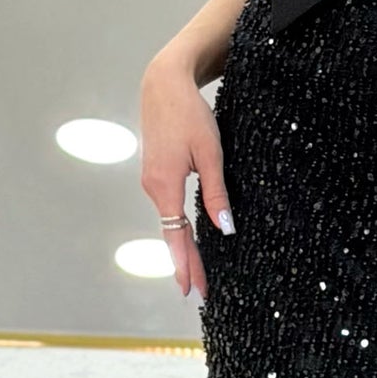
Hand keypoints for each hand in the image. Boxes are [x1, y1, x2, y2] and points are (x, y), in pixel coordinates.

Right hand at [139, 54, 231, 300]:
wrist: (162, 84)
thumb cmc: (190, 114)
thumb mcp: (210, 153)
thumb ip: (215, 193)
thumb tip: (225, 229)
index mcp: (165, 186)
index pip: (176, 237)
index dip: (186, 265)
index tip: (192, 290)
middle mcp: (153, 188)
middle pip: (171, 235)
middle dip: (185, 264)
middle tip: (195, 292)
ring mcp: (152, 181)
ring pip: (169, 222)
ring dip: (182, 247)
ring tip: (196, 271)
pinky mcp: (156, 174)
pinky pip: (168, 208)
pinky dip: (177, 228)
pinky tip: (187, 239)